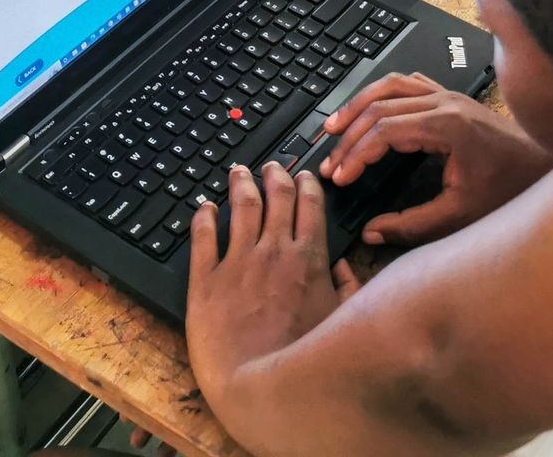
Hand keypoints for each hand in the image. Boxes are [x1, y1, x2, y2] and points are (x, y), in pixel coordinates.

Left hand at [186, 163, 359, 399]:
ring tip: (237, 172)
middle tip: (270, 166)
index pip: (309, 205)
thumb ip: (350, 291)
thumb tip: (345, 268)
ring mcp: (237, 262)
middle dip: (274, 175)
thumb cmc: (302, 361)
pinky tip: (202, 206)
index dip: (306, 185)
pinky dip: (202, 216)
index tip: (302, 176)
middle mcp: (273, 252)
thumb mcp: (341, 323)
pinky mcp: (205, 280)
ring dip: (240, 184)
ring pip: (239, 206)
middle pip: (275, 197)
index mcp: (308, 259)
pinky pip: (202, 237)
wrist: (257, 386)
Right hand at [318, 73, 552, 245]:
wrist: (548, 167)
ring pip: (390, 85)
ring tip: (334, 126)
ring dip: (359, 105)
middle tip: (329, 160)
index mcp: (447, 126)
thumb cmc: (511, 190)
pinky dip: (382, 94)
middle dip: (349, 134)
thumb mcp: (461, 216)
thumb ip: (413, 225)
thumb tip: (372, 232)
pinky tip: (369, 109)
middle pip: (380, 106)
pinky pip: (408, 83)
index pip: (385, 130)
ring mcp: (449, 96)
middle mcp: (446, 103)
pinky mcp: (452, 99)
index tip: (340, 177)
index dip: (356, 154)